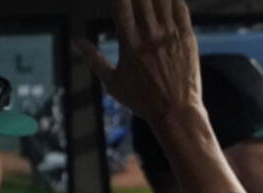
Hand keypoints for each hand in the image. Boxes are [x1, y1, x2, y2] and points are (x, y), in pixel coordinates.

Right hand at [78, 0, 200, 123]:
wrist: (176, 112)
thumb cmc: (143, 101)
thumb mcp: (113, 83)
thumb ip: (94, 59)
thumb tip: (76, 42)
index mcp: (129, 42)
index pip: (121, 6)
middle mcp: (149, 35)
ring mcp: (170, 36)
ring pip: (162, 1)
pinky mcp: (187, 40)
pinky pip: (181, 11)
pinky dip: (175, 1)